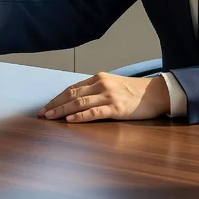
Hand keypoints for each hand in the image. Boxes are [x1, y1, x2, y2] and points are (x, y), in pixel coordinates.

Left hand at [39, 72, 170, 122]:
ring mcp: (109, 96)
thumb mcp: (113, 86)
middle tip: (42, 114)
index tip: (46, 106)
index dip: (57, 98)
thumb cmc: (134, 92)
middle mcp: (101, 84)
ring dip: (62, 110)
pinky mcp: (117, 108)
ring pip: (80, 103)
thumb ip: (97, 90)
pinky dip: (80, 116)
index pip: (72, 88)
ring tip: (50, 117)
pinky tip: (70, 120)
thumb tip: (79, 100)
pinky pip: (94, 112)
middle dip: (55, 104)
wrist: (156, 93)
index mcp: (99, 78)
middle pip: (72, 95)